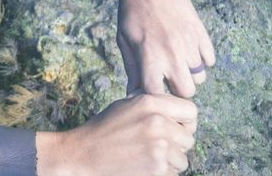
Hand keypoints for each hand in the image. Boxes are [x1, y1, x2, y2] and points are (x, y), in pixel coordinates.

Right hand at [36, 94, 197, 175]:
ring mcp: (158, 146)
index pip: (190, 111)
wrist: (81, 154)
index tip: (177, 130)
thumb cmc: (102, 130)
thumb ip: (152, 104)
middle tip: (155, 148)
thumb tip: (177, 112)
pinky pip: (173, 174)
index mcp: (150, 103)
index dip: (185, 122)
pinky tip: (142, 168)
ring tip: (146, 158)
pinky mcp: (157, 168)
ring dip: (169, 163)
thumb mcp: (125, 105)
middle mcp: (157, 122)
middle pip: (188, 138)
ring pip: (183, 159)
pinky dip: (160, 174)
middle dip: (176, 145)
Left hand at [106, 0, 215, 96]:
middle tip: (170, 79)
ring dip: (190, 74)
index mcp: (150, 59)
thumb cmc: (131, 14)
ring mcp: (189, 44)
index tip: (153, 90)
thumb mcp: (125, 42)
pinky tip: (189, 50)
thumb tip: (134, 94)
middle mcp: (172, 55)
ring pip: (200, 77)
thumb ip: (132, 71)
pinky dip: (202, 59)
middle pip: (186, 92)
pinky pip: (210, 59)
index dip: (156, 96)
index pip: (158, 95)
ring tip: (179, 62)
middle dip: (178, 89)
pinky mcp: (200, 32)